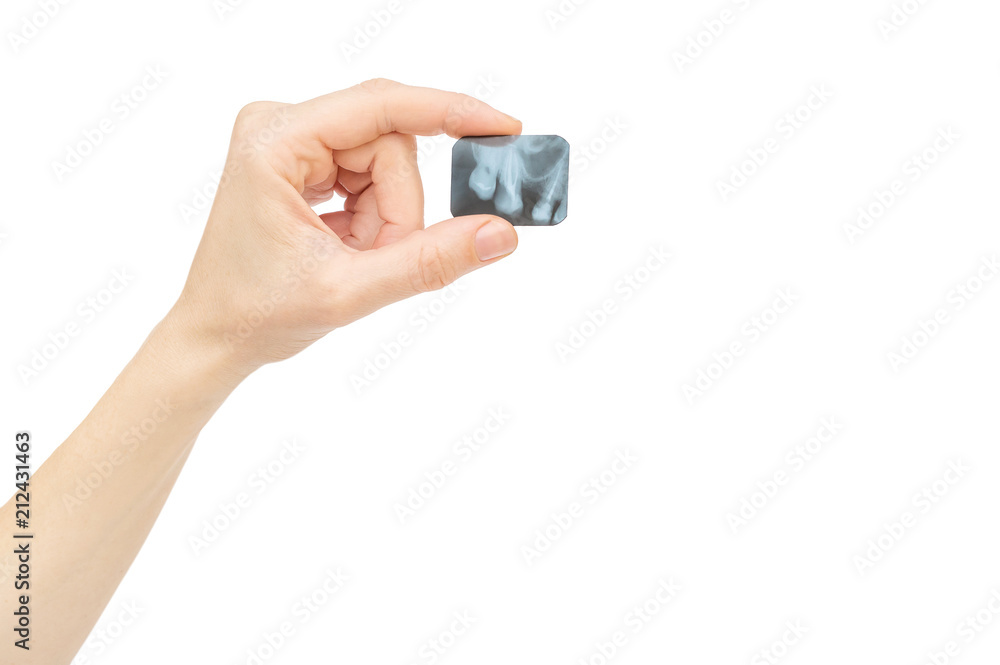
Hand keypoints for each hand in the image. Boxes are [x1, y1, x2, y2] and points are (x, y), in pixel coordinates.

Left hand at [170, 78, 521, 378]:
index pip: (382, 106)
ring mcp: (291, 139)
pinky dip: (376, 218)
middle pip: (390, 143)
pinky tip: (345, 245)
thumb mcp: (350, 291)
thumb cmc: (258, 314)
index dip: (450, 113)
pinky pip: (373, 174)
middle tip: (378, 258)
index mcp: (275, 141)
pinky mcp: (303, 157)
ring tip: (354, 258)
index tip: (504, 127)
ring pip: (388, 163)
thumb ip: (428, 261)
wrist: (216, 336)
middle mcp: (280, 125)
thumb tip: (498, 233)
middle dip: (400, 208)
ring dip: (389, 218)